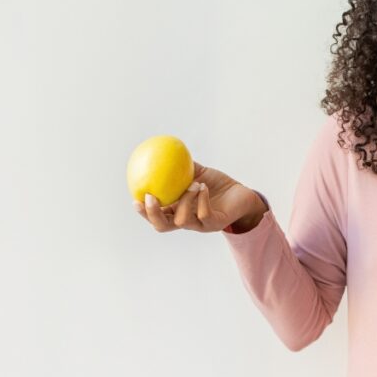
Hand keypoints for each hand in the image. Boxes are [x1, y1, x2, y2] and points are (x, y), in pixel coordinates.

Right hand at [133, 161, 257, 233]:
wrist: (241, 194)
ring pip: (182, 220)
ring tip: (193, 184)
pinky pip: (204, 214)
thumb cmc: (216, 184)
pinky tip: (203, 187)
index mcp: (177, 210)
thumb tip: (163, 150)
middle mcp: (187, 220)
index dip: (144, 212)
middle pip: (163, 226)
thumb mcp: (196, 173)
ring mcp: (201, 224)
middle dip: (153, 214)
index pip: (156, 216)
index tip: (135, 199)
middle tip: (151, 198)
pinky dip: (202, 199)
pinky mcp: (216, 223)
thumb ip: (180, 166)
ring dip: (185, 200)